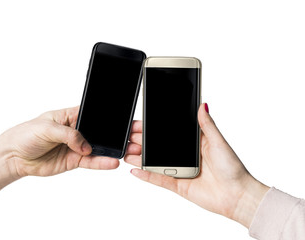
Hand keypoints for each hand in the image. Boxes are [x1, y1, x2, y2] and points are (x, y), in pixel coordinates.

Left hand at [2, 106, 119, 176]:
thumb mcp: (46, 128)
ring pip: (97, 148)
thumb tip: (85, 146)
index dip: (105, 116)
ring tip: (123, 151)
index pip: (92, 114)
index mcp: (70, 116)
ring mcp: (76, 146)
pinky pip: (91, 162)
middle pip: (98, 132)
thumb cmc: (26, 135)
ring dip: (109, 150)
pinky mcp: (74, 161)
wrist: (14, 157)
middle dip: (111, 135)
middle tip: (126, 137)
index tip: (119, 120)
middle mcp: (76, 131)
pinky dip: (102, 162)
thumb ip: (68, 135)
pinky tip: (111, 162)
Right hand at [125, 103, 268, 227]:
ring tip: (127, 152)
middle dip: (142, 141)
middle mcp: (184, 156)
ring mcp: (180, 171)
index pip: (168, 133)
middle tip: (128, 137)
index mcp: (193, 143)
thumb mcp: (218, 141)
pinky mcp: (178, 185)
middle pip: (158, 147)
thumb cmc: (232, 168)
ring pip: (155, 162)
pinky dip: (146, 175)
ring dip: (140, 157)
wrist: (237, 195)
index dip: (153, 129)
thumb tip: (202, 105)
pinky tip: (135, 170)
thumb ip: (207, 125)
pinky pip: (159, 179)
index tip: (140, 124)